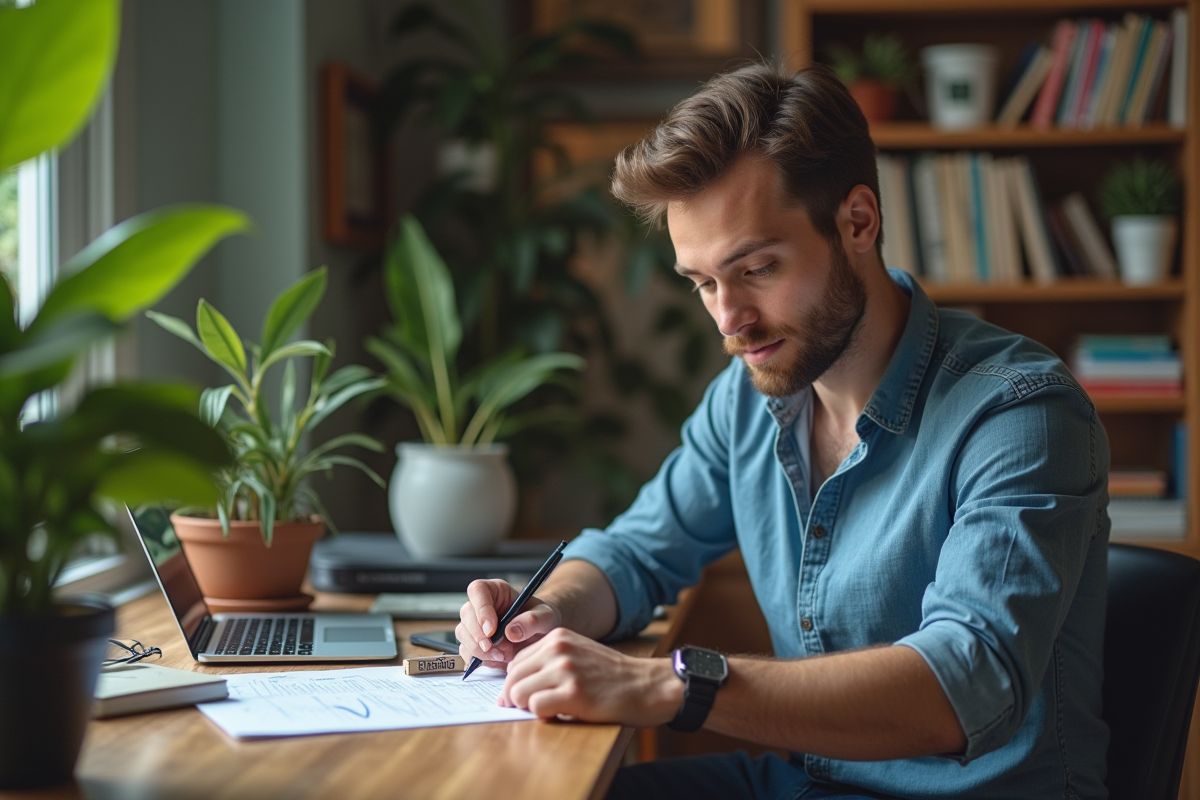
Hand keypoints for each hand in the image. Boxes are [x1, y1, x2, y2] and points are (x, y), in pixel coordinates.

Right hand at [456, 578, 559, 668]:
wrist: (541, 636)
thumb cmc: (542, 620)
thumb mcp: (546, 617)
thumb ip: (532, 621)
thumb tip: (511, 632)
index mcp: (497, 590)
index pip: (478, 590)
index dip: (481, 610)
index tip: (492, 631)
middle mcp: (481, 605)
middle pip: (466, 614)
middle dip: (479, 636)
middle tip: (497, 650)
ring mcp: (475, 624)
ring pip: (463, 634)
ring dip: (480, 649)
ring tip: (504, 655)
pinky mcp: (473, 642)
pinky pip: (466, 651)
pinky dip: (480, 659)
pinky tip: (498, 660)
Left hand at [498, 628, 683, 726]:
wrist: (647, 685)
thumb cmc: (613, 676)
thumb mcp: (580, 653)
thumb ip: (551, 661)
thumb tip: (516, 685)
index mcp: (557, 637)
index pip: (516, 662)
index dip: (516, 683)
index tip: (523, 696)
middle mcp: (558, 649)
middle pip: (513, 678)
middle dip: (516, 697)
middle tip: (528, 710)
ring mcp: (565, 670)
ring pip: (519, 693)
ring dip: (528, 707)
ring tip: (548, 710)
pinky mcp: (573, 694)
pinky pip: (536, 707)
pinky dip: (542, 716)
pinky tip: (559, 715)